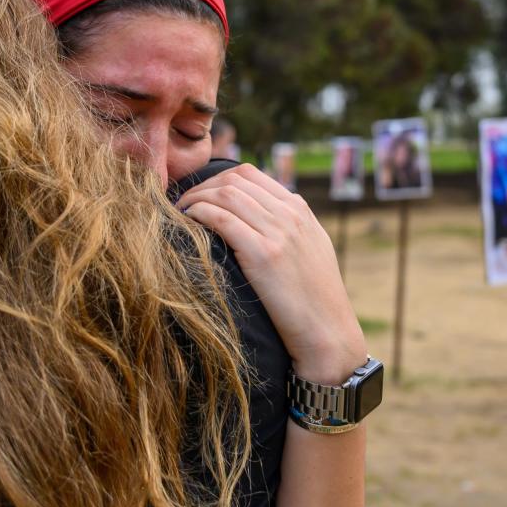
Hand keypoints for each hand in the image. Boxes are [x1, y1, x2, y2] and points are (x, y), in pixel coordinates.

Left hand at [176, 164, 365, 384]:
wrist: (327, 332)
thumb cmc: (313, 301)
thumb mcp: (309, 252)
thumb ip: (287, 229)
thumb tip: (254, 218)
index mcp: (299, 210)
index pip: (249, 174)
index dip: (215, 180)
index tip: (197, 196)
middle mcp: (290, 215)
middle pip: (234, 180)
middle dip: (201, 187)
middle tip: (181, 204)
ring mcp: (279, 232)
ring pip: (227, 194)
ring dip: (195, 198)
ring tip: (179, 214)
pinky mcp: (265, 254)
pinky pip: (223, 218)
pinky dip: (199, 213)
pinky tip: (187, 222)